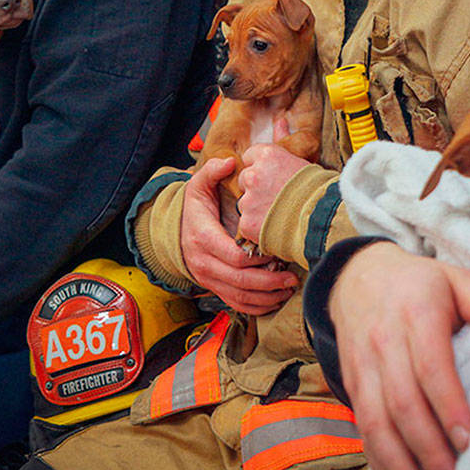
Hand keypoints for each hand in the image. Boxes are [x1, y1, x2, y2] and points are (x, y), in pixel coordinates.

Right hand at [181, 157, 298, 313]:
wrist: (175, 233)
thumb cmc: (195, 209)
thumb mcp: (198, 186)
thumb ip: (212, 171)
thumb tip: (230, 162)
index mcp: (203, 239)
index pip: (234, 256)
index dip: (258, 258)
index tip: (278, 251)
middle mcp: (204, 264)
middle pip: (240, 282)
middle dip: (269, 282)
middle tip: (293, 276)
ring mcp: (208, 280)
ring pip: (240, 298)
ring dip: (267, 297)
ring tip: (289, 288)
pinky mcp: (214, 289)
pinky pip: (236, 305)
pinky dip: (257, 307)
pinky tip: (276, 300)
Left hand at [236, 121, 311, 244]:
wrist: (323, 218)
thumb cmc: (317, 190)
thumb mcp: (301, 159)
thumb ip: (284, 139)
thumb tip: (280, 121)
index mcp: (267, 155)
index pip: (249, 157)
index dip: (261, 168)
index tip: (273, 178)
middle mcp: (254, 175)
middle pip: (245, 179)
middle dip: (256, 188)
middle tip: (277, 196)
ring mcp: (249, 199)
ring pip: (245, 203)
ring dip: (256, 208)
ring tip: (279, 212)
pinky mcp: (248, 221)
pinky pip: (246, 223)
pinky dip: (256, 227)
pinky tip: (274, 225)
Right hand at [330, 242, 469, 469]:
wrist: (357, 276)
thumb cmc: (418, 284)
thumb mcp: (456, 279)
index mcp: (416, 314)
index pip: (430, 366)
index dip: (448, 405)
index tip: (468, 440)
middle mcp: (384, 343)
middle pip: (402, 402)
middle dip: (427, 449)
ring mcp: (363, 366)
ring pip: (376, 422)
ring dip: (398, 465)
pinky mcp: (352, 384)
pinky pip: (362, 428)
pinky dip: (378, 462)